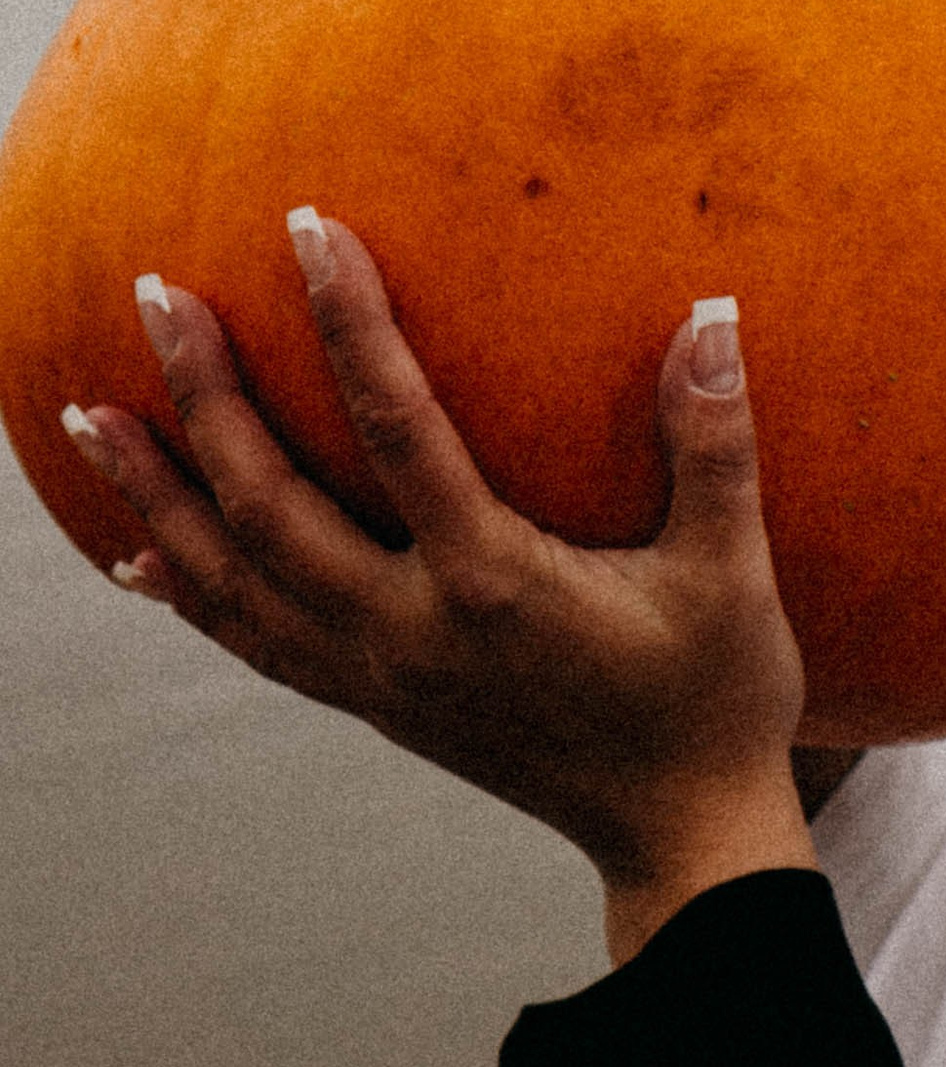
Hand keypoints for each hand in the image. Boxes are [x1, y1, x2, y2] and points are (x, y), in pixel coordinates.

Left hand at [62, 217, 816, 960]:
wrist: (679, 836)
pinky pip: (252, 640)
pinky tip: (137, 555)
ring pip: (232, 580)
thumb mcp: (734, 573)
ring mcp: (378, 676)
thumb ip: (715, 444)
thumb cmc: (716, 696)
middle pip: (269, 504)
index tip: (306, 230)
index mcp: (493, 586)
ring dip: (156, 492)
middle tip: (155, 296)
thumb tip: (713, 314)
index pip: (396, 429)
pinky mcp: (372, 703)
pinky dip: (186, 591)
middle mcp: (411, 632)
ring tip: (90, 412)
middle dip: (204, 396)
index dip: (347, 323)